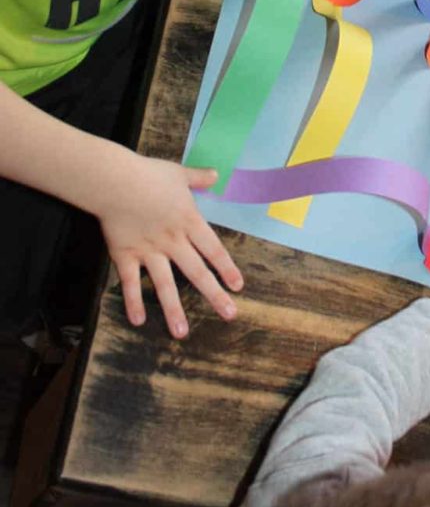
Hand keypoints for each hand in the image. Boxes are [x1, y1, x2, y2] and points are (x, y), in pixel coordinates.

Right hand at [97, 155, 243, 338]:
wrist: (114, 180)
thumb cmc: (148, 174)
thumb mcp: (178, 173)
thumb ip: (198, 178)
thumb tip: (216, 174)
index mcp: (189, 222)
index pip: (213, 250)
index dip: (227, 268)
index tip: (238, 287)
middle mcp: (173, 241)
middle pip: (197, 272)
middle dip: (214, 296)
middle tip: (229, 315)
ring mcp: (149, 251)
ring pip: (165, 285)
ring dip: (174, 310)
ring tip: (182, 333)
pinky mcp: (125, 255)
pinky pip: (130, 283)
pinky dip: (133, 301)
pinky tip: (138, 321)